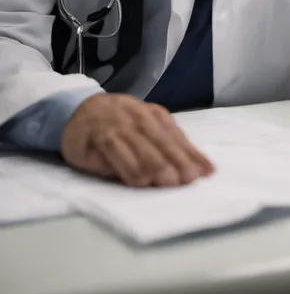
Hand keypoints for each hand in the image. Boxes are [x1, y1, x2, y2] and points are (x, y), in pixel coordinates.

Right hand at [61, 93, 214, 187]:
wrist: (79, 111)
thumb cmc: (118, 124)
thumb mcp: (145, 128)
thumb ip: (166, 145)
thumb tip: (197, 169)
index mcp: (155, 115)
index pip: (176, 137)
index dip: (191, 155)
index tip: (206, 173)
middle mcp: (139, 117)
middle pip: (162, 141)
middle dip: (177, 161)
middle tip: (189, 180)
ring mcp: (119, 124)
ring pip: (141, 146)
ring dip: (156, 165)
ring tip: (169, 183)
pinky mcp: (99, 135)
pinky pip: (116, 150)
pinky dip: (128, 166)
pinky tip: (139, 180)